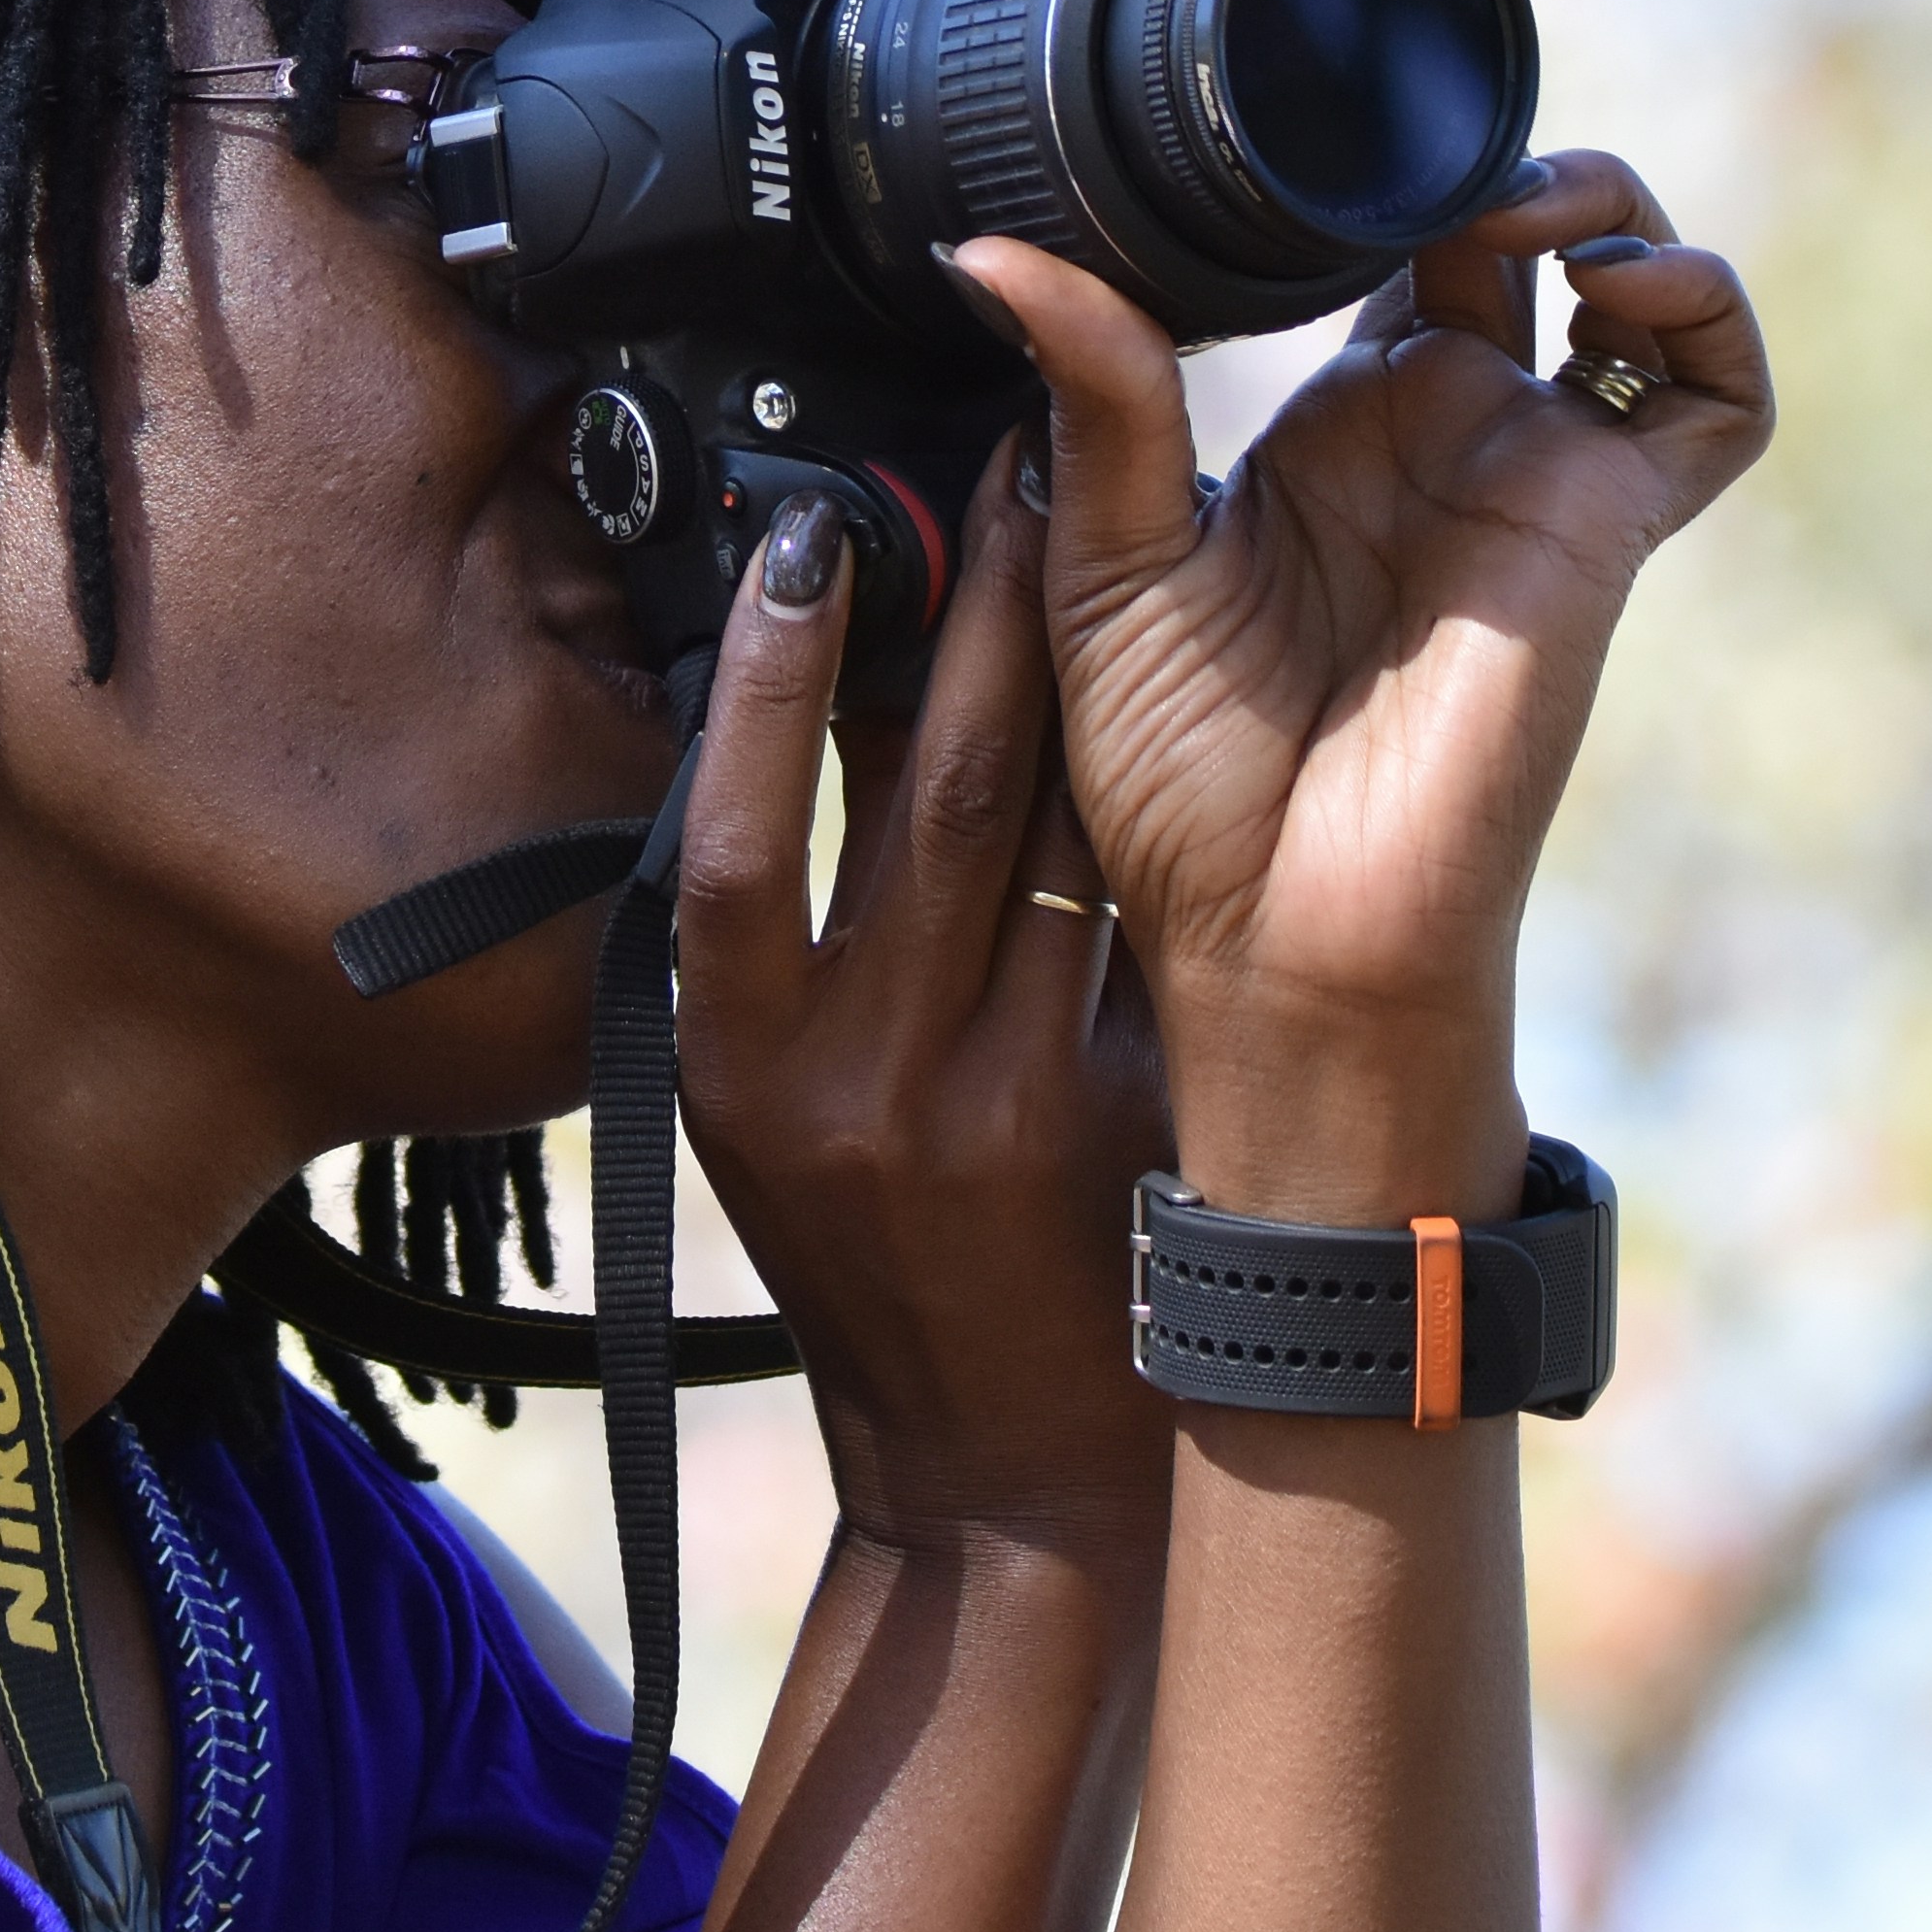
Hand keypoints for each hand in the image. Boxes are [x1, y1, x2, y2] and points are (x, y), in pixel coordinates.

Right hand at [672, 438, 1182, 1551]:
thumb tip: (807, 709)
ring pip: (1063, 831)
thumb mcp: (770, 1113)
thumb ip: (783, 947)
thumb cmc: (873, 1262)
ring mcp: (1006, 1098)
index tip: (814, 535)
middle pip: (929, 787)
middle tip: (1015, 455)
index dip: (767, 676)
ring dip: (1092, 665)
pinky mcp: (1133, 1118)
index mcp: (739, 1066)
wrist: (1008, 1476)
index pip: (735, 831)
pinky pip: (1150, 919)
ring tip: (1111, 529)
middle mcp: (862, 1077)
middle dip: (981, 604)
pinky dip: (1168, 802)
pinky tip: (1196, 698)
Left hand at [949, 152, 1773, 1226]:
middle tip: (1410, 157)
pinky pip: (1716, 397)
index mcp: (1323, 432)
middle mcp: (1438, 434)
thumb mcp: (1099, 556)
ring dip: (1605, 203)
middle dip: (1484, 158)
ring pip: (1632, 283)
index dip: (1362, 179)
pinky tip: (1616, 283)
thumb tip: (986, 249)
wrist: (1272, 930)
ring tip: (1525, 203)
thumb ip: (1085, 387)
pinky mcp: (1602, 523)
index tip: (1291, 137)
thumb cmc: (1179, 786)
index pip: (1380, 250)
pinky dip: (1703, 309)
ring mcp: (1529, 472)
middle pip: (1515, 235)